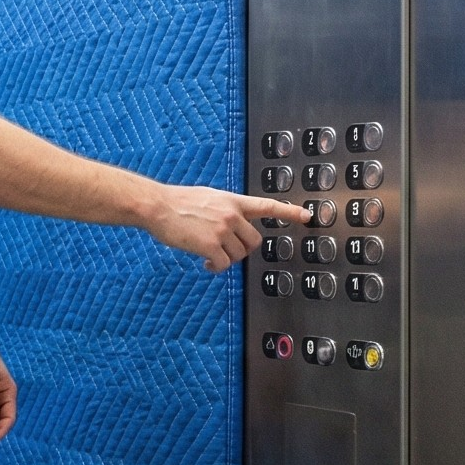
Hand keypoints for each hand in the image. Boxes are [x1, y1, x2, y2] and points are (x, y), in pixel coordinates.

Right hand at [143, 184, 306, 272]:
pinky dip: (217, 267)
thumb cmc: (177, 202)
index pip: (267, 206)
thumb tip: (231, 226)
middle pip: (254, 241)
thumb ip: (224, 209)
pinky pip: (224, 264)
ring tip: (211, 256)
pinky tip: (207, 263)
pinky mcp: (211, 245)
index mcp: (232, 201)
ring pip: (239, 255)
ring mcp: (222, 230)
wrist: (157, 206)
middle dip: (242, 250)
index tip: (307, 216)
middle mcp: (231, 214)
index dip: (289, 212)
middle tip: (226, 250)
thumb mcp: (208, 197)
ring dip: (227, 259)